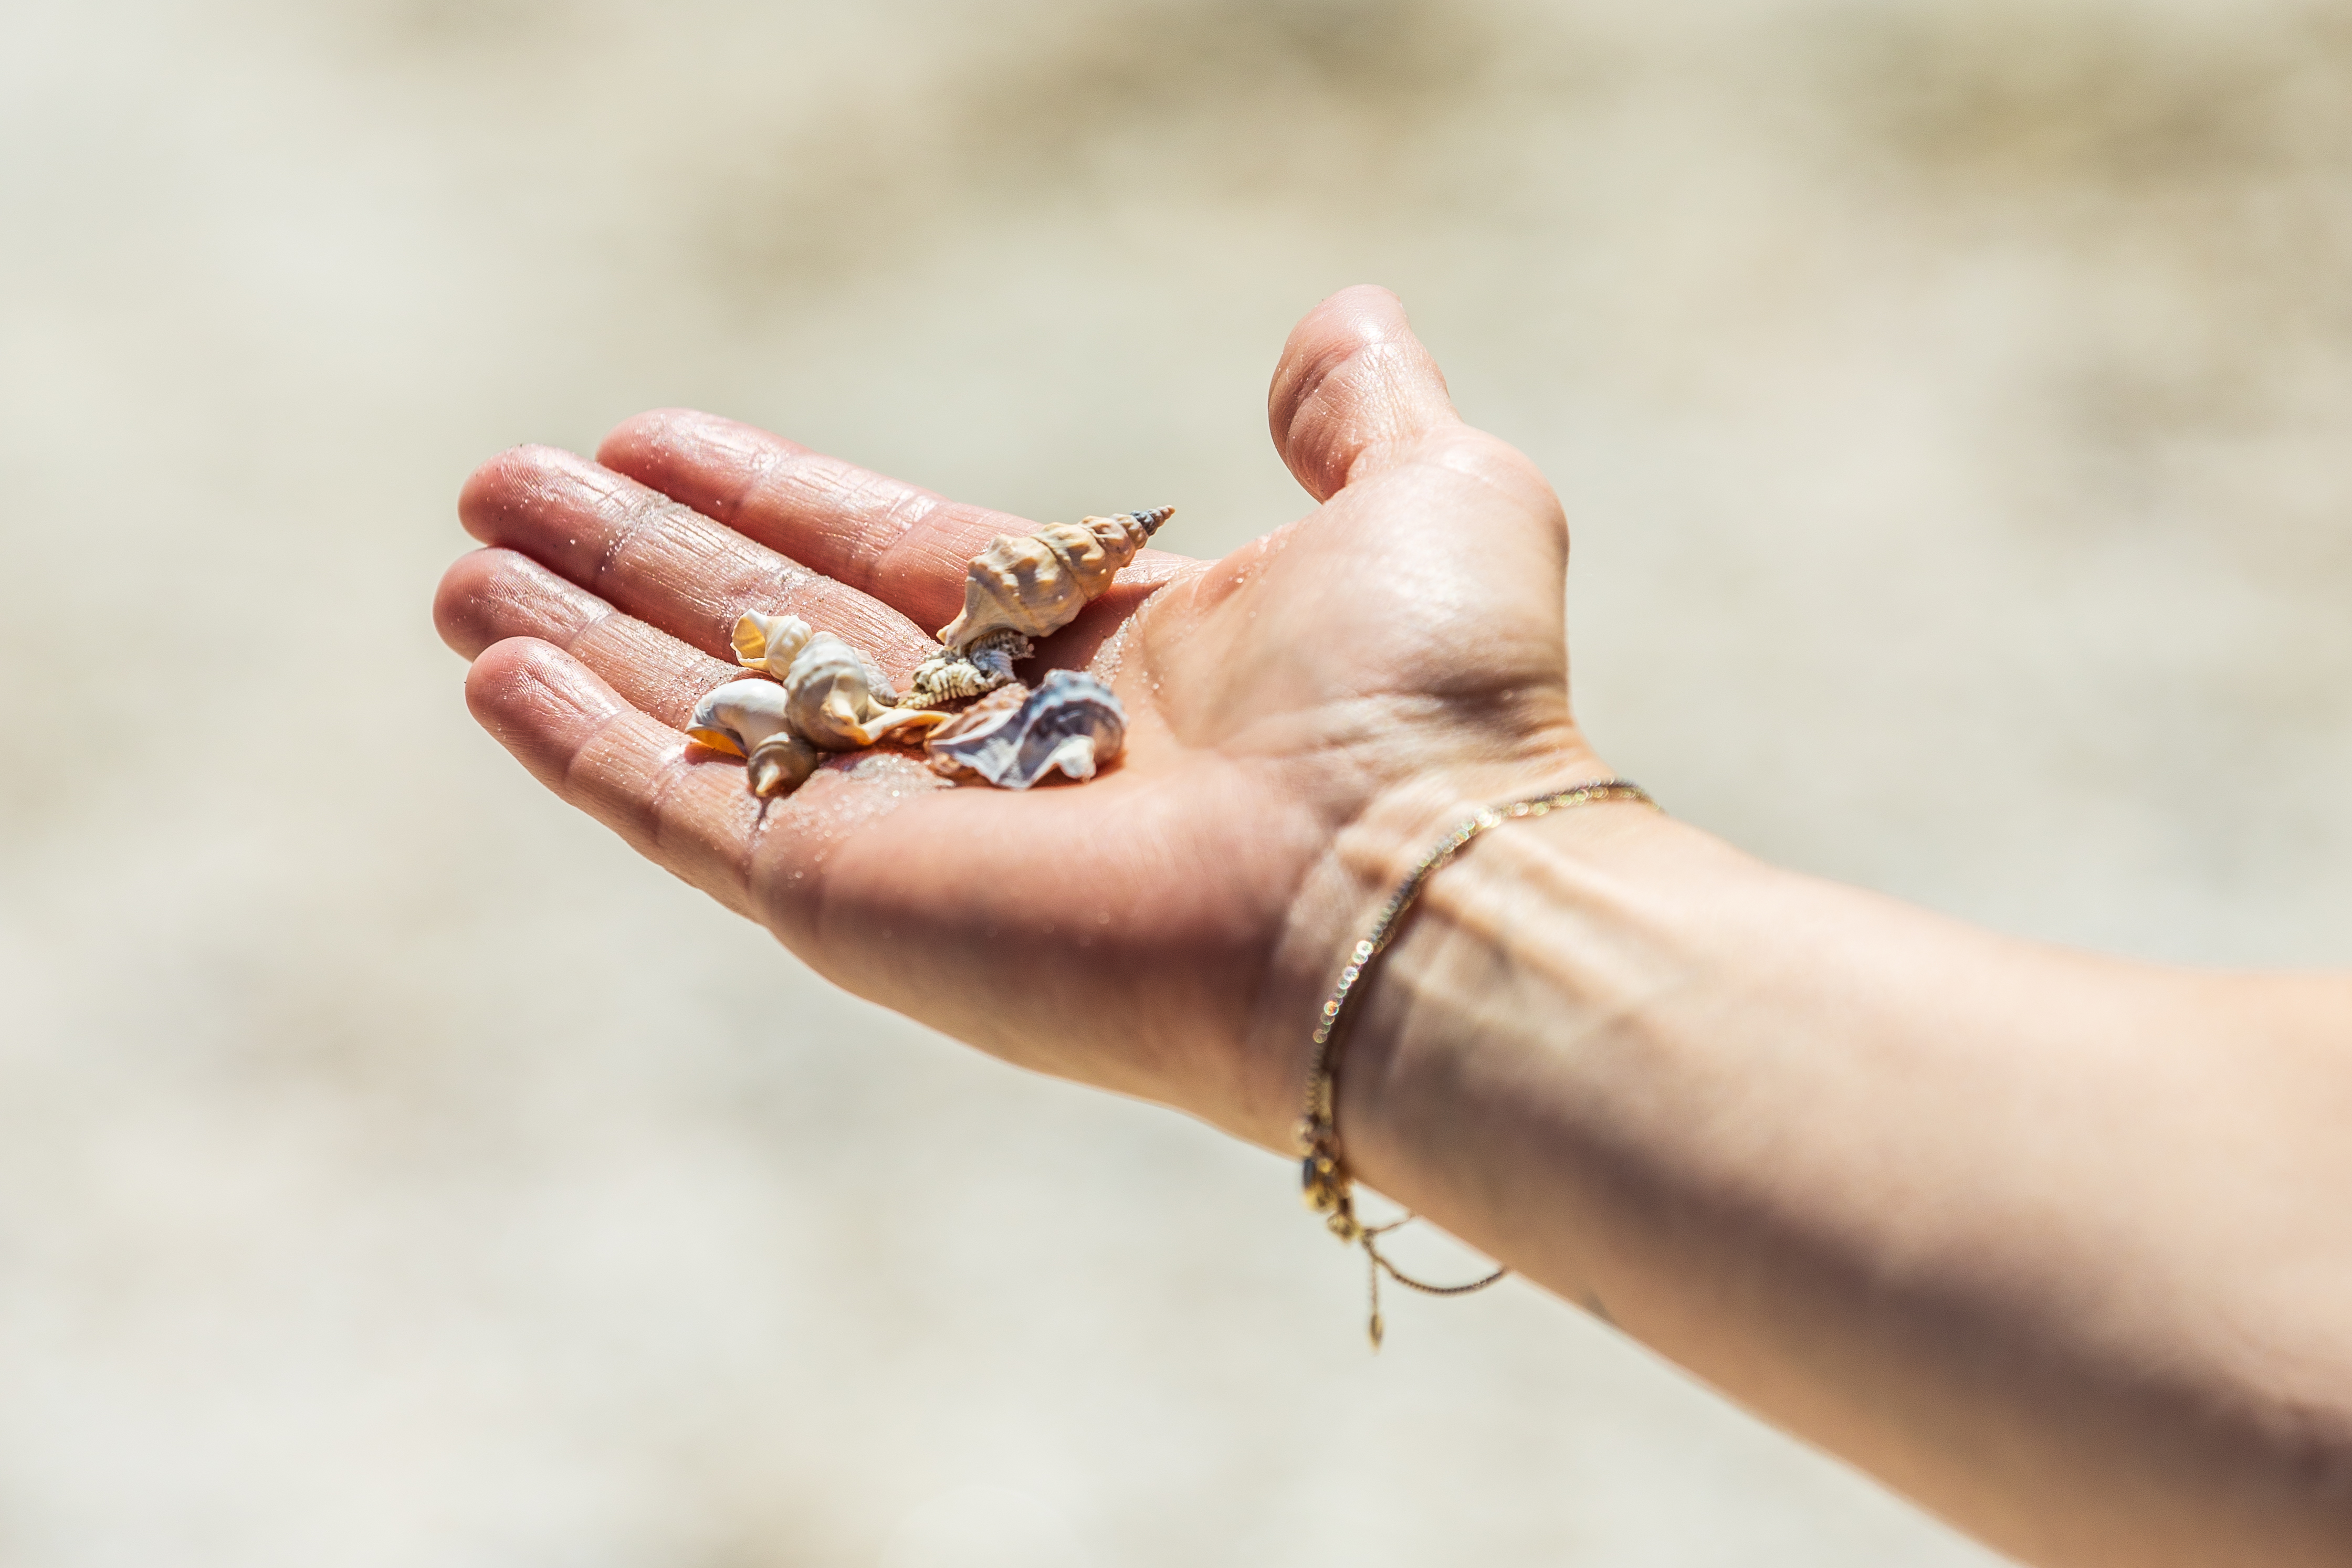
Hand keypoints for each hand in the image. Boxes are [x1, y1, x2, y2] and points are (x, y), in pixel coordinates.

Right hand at [434, 286, 1605, 1145]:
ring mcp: (914, 835)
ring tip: (456, 564)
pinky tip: (489, 669)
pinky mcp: (851, 903)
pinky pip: (687, 810)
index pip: (893, 559)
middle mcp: (996, 748)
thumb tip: (1334, 322)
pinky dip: (584, 744)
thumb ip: (1362, 408)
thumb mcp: (1430, 495)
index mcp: (1104, 655)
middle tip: (502, 488)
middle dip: (637, 558)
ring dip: (579, 636)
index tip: (652, 439)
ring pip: (709, 713)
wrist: (1405, 889)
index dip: (767, 497)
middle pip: (774, 630)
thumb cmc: (1434, 704)